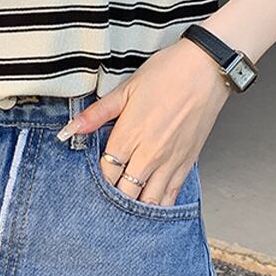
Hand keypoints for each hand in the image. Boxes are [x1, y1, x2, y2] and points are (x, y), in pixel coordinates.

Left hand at [57, 35, 233, 205]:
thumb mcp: (125, 89)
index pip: (106, 173)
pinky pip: (172, 195)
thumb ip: (96, 114)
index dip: (98, 180)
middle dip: (115, 197)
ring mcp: (170, 161)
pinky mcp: (188, 163)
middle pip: (126, 192)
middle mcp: (149, 155)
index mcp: (129, 136)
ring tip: (127, 205)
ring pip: (149, 200)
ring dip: (136, 205)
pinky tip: (152, 206)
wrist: (206, 70)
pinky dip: (160, 204)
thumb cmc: (167, 74)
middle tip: (106, 198)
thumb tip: (69, 129)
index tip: (93, 179)